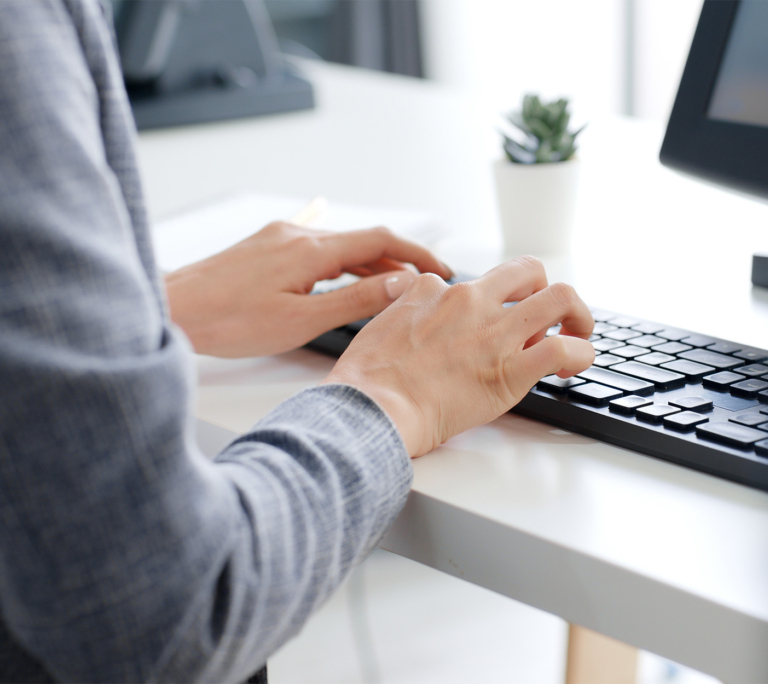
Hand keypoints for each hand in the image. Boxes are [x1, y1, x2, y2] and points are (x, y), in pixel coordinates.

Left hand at [164, 222, 452, 357]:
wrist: (174, 310)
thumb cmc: (230, 321)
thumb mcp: (302, 319)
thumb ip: (355, 299)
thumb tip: (401, 285)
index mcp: (311, 250)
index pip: (381, 240)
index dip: (416, 253)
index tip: (441, 268)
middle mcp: (297, 234)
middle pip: (362, 241)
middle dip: (398, 261)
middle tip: (424, 286)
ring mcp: (279, 237)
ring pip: (339, 246)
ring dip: (370, 265)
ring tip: (393, 290)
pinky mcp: (265, 247)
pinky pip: (316, 250)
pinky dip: (341, 265)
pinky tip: (345, 281)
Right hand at [323, 257, 594, 456]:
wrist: (371, 408)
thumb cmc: (366, 380)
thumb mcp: (378, 325)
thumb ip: (403, 310)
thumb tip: (410, 309)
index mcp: (434, 290)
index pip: (478, 282)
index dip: (491, 304)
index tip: (491, 326)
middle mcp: (469, 301)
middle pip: (528, 270)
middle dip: (544, 290)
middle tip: (547, 317)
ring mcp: (493, 333)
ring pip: (560, 297)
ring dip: (577, 315)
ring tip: (576, 334)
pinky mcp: (511, 370)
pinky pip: (565, 349)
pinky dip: (580, 354)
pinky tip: (572, 367)